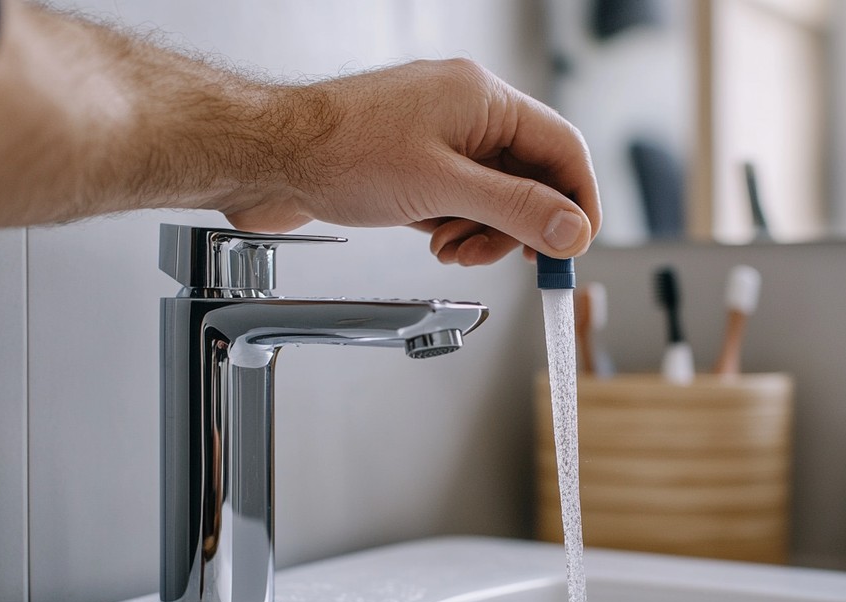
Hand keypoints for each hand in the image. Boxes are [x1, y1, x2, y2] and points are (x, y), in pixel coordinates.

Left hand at [219, 59, 600, 265]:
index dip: (577, 202)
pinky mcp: (414, 159)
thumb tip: (571, 228)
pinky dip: (455, 224)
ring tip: (452, 248)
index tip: (574, 247)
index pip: (562, 149)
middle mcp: (466, 110)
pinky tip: (433, 237)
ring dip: (483, 230)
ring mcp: (438, 134)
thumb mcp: (441, 188)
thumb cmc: (337, 153)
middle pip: (529, 175)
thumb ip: (514, 209)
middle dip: (519, 224)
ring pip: (493, 192)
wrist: (267, 158)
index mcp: (483, 99)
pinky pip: (459, 195)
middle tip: (505, 258)